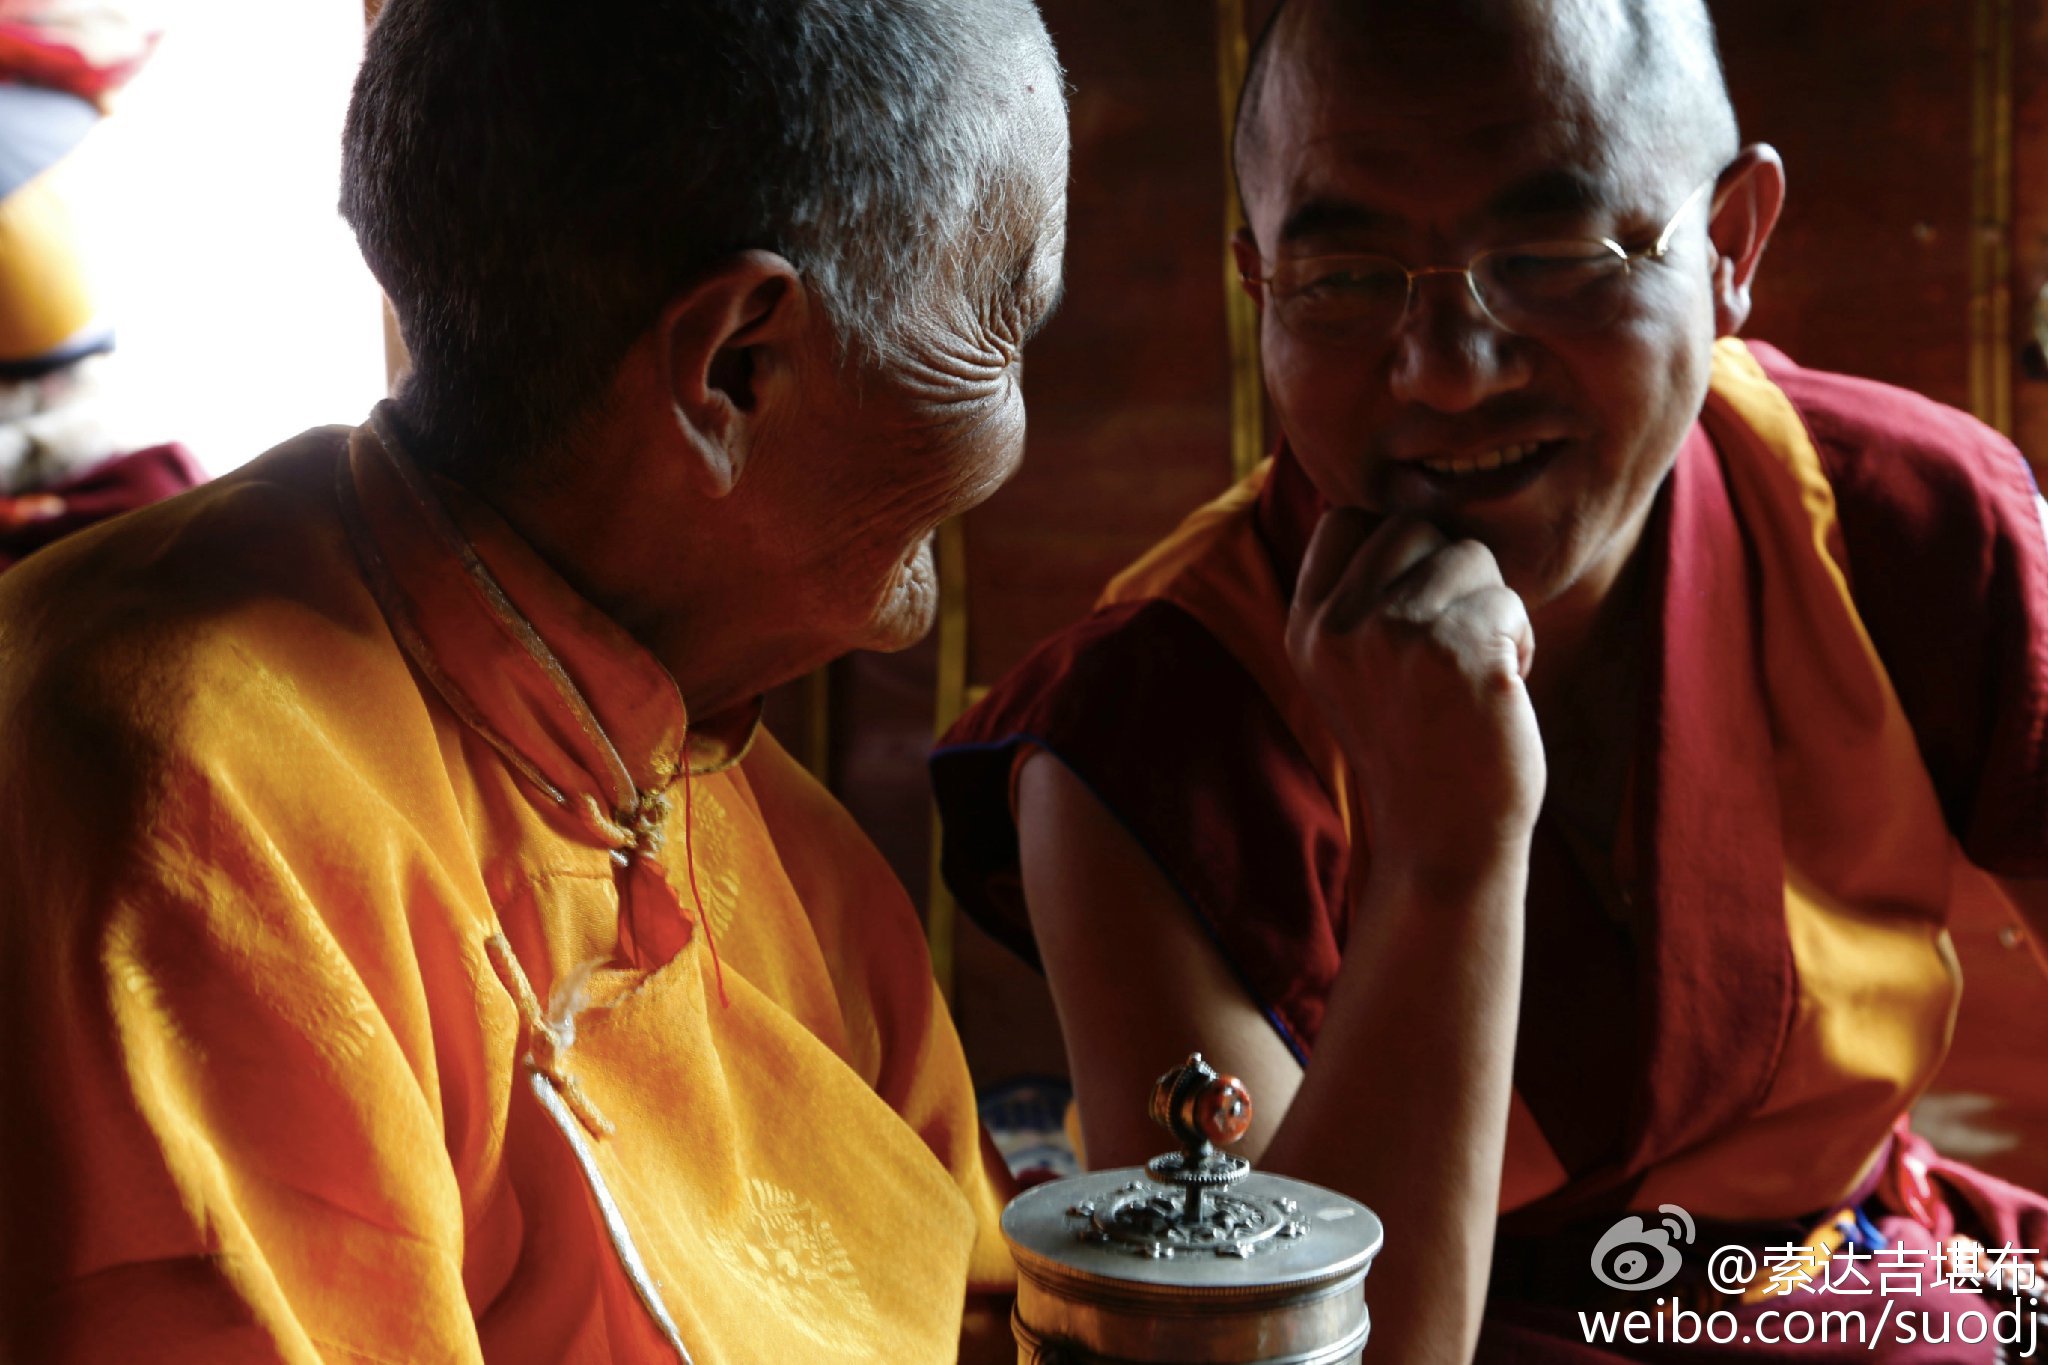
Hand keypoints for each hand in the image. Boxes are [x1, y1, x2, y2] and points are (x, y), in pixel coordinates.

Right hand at [1285, 509, 1545, 877]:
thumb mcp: (1354, 665)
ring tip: (1473, 671)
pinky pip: (1509, 600)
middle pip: (1414, 524)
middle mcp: (1340, 627)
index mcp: (1308, 626)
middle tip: (1450, 645)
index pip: (1349, 517)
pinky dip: (1521, 641)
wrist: (1442, 841)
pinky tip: (1500, 693)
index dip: (1396, 544)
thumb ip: (1358, 592)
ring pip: (1469, 554)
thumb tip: (1399, 498)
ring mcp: (1395, 638)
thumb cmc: (1416, 743)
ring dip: (1490, 606)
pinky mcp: (1458, 655)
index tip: (1415, 603)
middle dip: (1449, 572)